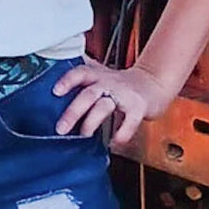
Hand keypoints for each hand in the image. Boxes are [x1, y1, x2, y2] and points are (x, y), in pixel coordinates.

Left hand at [51, 56, 176, 145]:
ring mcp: (124, 95)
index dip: (67, 80)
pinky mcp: (138, 108)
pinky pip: (130, 120)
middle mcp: (109, 83)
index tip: (55, 91)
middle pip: (88, 94)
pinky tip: (116, 141)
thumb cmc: (122, 82)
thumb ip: (82, 74)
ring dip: (92, 121)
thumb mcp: (101, 72)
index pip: (80, 73)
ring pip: (104, 106)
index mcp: (97, 75)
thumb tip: (56, 67)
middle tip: (61, 128)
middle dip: (74, 111)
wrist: (153, 84)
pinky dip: (123, 132)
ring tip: (84, 134)